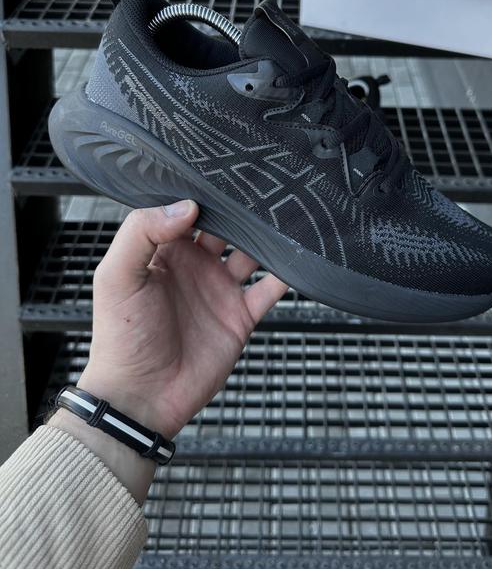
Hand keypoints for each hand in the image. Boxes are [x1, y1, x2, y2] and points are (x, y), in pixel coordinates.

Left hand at [77, 200, 287, 438]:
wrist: (142, 397)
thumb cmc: (120, 337)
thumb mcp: (117, 277)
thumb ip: (142, 233)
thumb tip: (187, 205)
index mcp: (163, 252)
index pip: (186, 211)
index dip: (202, 192)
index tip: (223, 171)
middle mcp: (194, 266)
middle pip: (225, 227)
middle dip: (242, 208)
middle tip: (264, 184)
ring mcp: (219, 290)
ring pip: (252, 253)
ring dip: (267, 236)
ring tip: (287, 213)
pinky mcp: (240, 316)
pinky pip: (269, 289)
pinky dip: (286, 273)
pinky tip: (298, 256)